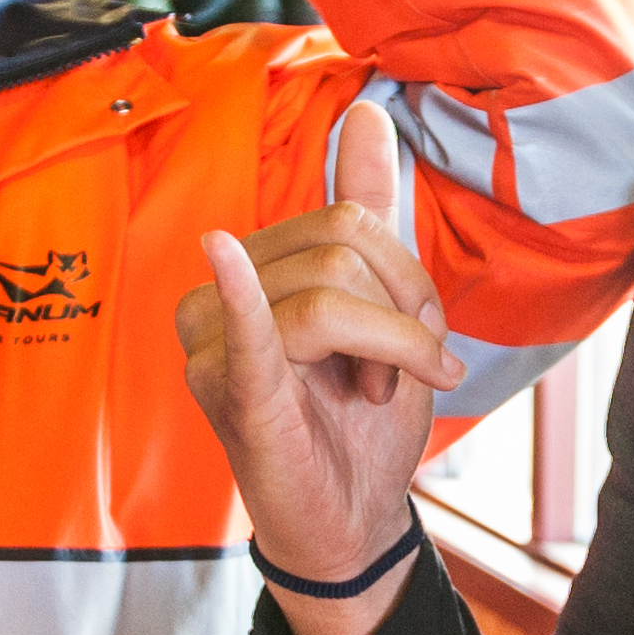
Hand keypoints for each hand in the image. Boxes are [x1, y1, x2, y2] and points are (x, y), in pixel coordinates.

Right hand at [179, 100, 459, 634]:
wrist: (352, 522)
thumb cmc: (358, 420)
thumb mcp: (380, 308)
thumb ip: (366, 212)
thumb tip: (367, 111)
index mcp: (249, 272)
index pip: (346, 219)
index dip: (404, 276)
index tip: (417, 336)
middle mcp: (217, 301)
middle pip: (342, 248)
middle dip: (403, 313)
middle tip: (400, 373)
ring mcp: (217, 350)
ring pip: (332, 293)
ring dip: (391, 350)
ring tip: (376, 394)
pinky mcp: (235, 398)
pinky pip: (247, 334)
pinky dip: (243, 297)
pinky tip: (222, 255)